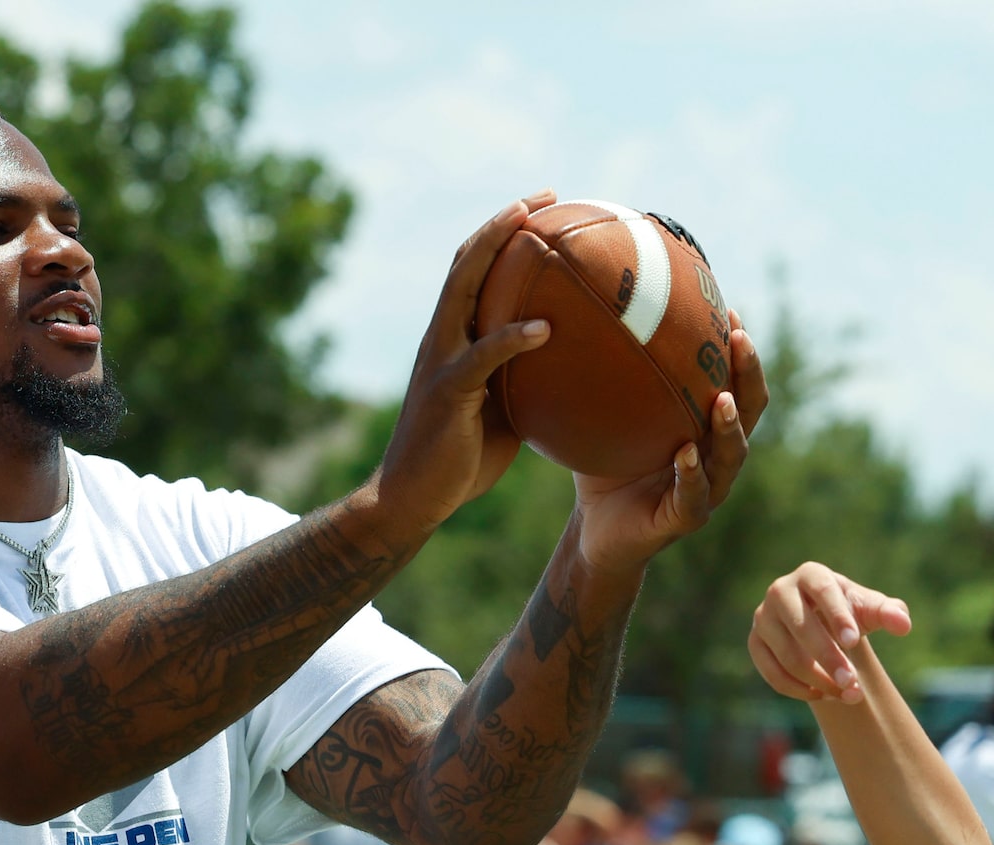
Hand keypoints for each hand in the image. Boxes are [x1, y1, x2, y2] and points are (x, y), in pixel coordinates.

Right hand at [371, 195, 559, 540]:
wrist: (413, 498)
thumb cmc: (462, 457)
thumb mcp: (506, 409)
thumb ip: (529, 379)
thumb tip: (579, 366)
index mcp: (454, 337)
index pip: (475, 270)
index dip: (503, 233)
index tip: (542, 207)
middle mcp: (442, 336)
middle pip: (468, 262)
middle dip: (504, 222)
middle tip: (546, 197)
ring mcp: (441, 359)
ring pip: (465, 289)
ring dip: (498, 251)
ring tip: (536, 227)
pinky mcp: (447, 391)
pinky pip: (482, 358)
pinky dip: (512, 338)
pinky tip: (546, 327)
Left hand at [572, 321, 767, 573]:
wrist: (595, 529)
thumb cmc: (606, 464)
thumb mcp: (609, 415)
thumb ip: (611, 376)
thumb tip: (589, 313)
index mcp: (707, 429)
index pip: (736, 384)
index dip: (741, 351)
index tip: (732, 311)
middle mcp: (717, 456)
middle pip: (749, 412)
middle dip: (748, 375)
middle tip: (739, 339)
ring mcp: (707, 490)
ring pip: (732, 456)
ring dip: (728, 425)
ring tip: (720, 398)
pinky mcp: (686, 519)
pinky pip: (695, 496)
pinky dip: (693, 473)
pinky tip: (687, 452)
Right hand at [749, 563, 915, 704]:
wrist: (820, 623)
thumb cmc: (849, 612)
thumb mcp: (870, 609)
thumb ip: (889, 612)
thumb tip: (903, 624)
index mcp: (811, 575)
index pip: (823, 592)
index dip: (838, 617)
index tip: (854, 643)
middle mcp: (780, 591)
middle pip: (801, 626)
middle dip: (828, 658)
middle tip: (852, 684)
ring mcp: (763, 618)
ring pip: (786, 655)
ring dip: (817, 680)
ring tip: (846, 694)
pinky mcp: (755, 643)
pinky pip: (772, 672)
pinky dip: (798, 689)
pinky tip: (823, 695)